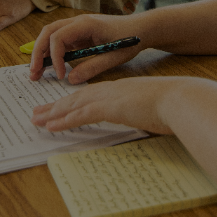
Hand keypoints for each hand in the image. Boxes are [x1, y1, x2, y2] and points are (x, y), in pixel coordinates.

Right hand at [28, 14, 144, 82]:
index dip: (55, 56)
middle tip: (33, 74)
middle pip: (48, 32)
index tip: (61, 75)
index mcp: (86, 24)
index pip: (59, 36)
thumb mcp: (115, 56)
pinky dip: (51, 54)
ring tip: (36, 73)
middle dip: (37, 53)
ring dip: (41, 53)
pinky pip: (59, 42)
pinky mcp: (79, 34)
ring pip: (51, 35)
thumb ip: (94, 67)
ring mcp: (77, 27)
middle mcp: (78, 22)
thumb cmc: (131, 39)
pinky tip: (49, 68)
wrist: (142, 28)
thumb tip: (71, 80)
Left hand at [31, 76, 213, 133]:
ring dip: (52, 113)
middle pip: (75, 98)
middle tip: (37, 113)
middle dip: (55, 106)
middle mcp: (110, 90)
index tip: (58, 108)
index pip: (89, 95)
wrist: (179, 99)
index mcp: (119, 89)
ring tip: (36, 120)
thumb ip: (140, 111)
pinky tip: (51, 127)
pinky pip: (80, 115)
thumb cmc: (171, 105)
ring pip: (73, 105)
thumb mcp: (150, 107)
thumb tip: (140, 118)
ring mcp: (108, 98)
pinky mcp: (109, 108)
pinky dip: (63, 121)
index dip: (71, 102)